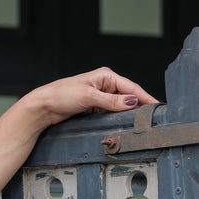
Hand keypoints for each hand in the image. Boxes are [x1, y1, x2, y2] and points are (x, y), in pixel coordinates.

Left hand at [30, 68, 158, 128]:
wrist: (43, 106)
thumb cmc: (61, 95)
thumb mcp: (89, 97)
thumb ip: (111, 101)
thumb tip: (132, 102)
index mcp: (105, 76)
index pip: (131, 87)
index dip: (145, 97)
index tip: (156, 106)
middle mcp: (104, 84)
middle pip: (127, 96)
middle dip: (137, 106)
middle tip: (149, 118)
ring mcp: (99, 96)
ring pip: (119, 105)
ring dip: (127, 113)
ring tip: (138, 121)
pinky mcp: (94, 106)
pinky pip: (110, 112)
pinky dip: (116, 117)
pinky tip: (121, 122)